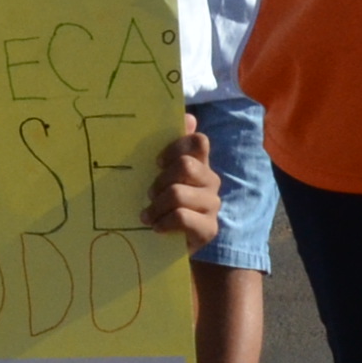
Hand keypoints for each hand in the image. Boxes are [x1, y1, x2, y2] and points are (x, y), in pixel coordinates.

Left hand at [146, 115, 219, 248]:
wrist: (166, 246)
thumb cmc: (162, 206)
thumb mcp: (160, 176)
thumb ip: (172, 149)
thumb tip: (189, 116)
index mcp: (200, 164)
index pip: (198, 142)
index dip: (175, 148)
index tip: (157, 162)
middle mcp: (211, 181)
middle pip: (185, 166)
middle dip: (159, 180)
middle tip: (150, 194)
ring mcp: (212, 205)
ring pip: (178, 193)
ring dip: (156, 205)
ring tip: (149, 215)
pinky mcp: (209, 229)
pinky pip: (182, 217)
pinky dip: (163, 222)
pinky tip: (157, 227)